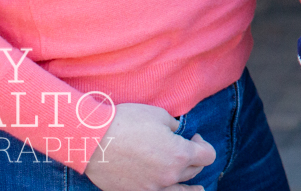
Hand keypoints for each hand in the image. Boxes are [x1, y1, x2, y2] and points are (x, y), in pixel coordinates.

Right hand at [84, 103, 214, 190]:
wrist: (93, 140)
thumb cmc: (127, 122)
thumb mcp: (159, 116)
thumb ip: (175, 128)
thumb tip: (177, 134)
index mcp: (180, 154)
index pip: (208, 156)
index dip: (204, 144)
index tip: (193, 137)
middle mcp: (169, 175)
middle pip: (194, 171)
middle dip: (193, 159)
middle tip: (184, 148)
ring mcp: (152, 188)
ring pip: (179, 188)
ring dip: (188, 183)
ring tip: (199, 190)